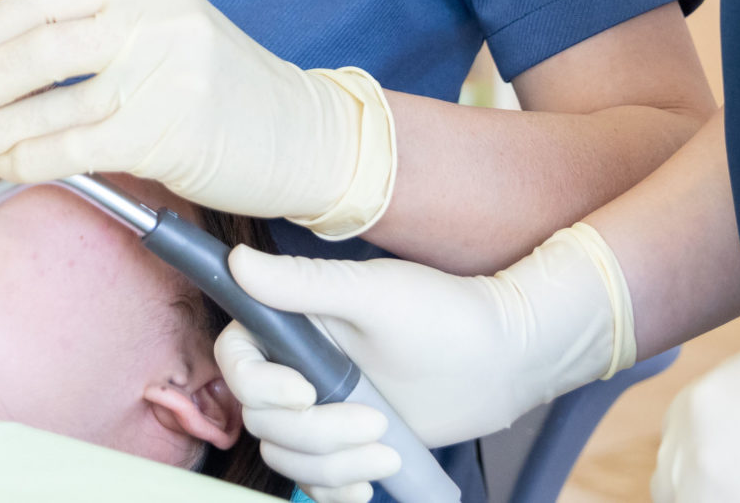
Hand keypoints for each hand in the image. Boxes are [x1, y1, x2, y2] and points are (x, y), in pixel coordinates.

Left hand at [0, 0, 390, 230]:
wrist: (307, 137)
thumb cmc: (227, 93)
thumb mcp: (169, 36)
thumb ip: (101, 34)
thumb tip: (3, 59)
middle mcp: (156, 21)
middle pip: (42, 44)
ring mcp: (165, 75)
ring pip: (54, 101)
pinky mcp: (168, 132)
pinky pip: (78, 146)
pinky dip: (33, 160)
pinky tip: (12, 168)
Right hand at [212, 226, 631, 486]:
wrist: (502, 361)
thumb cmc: (445, 315)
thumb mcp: (374, 295)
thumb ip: (304, 284)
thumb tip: (238, 260)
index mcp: (297, 322)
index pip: (238, 359)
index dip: (259, 384)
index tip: (306, 392)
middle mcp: (300, 365)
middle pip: (262, 417)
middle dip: (316, 432)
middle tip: (375, 421)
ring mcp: (322, 407)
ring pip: (287, 452)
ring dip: (331, 463)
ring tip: (386, 449)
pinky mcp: (346, 442)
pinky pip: (314, 479)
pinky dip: (333, 489)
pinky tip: (366, 486)